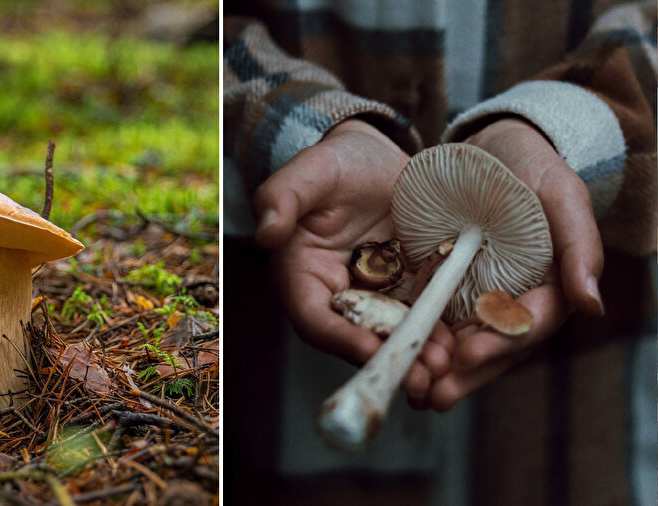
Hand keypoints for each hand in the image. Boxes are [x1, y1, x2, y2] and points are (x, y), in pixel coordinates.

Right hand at [254, 119, 451, 396]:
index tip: (369, 348)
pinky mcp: (407, 291)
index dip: (339, 337)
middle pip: (357, 338)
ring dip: (418, 355)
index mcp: (303, 275)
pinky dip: (440, 332)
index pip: (314, 317)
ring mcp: (375, 297)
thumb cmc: (338, 162)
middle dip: (388, 359)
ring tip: (446, 365)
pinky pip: (423, 316)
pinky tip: (462, 344)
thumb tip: (266, 232)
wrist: (379, 159)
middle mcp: (336, 296)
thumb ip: (282, 197)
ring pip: (394, 335)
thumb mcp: (311, 172)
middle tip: (419, 376)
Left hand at [420, 117, 604, 410]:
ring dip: (439, 369)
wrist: (491, 149)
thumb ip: (579, 245)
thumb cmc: (532, 167)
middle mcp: (514, 300)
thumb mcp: (560, 194)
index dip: (499, 343)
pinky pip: (435, 318)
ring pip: (463, 342)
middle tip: (433, 395)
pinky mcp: (448, 287)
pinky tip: (396, 354)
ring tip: (412, 390)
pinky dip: (420, 338)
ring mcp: (479, 297)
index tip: (468, 355)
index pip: (528, 325)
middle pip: (492, 346)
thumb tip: (593, 306)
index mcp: (548, 287)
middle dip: (464, 374)